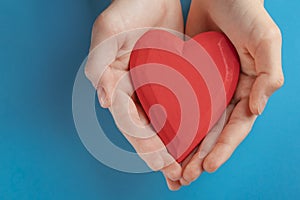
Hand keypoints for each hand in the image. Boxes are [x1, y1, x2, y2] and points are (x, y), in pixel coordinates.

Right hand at [84, 0, 184, 189]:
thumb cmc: (128, 9)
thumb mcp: (108, 32)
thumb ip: (99, 64)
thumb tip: (104, 100)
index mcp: (118, 84)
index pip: (129, 121)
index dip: (142, 143)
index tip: (159, 163)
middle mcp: (137, 90)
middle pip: (147, 129)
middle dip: (159, 154)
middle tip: (175, 175)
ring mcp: (156, 87)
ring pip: (164, 123)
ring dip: (174, 147)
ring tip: (186, 169)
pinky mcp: (175, 80)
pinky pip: (183, 106)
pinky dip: (188, 125)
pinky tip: (197, 141)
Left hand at [180, 0, 283, 184]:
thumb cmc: (246, 12)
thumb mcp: (266, 39)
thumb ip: (269, 74)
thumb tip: (258, 109)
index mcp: (247, 89)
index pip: (235, 127)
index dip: (222, 148)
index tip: (207, 167)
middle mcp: (226, 93)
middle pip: (213, 132)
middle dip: (200, 157)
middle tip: (184, 178)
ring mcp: (206, 88)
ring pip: (195, 125)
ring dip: (185, 148)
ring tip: (172, 168)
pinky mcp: (188, 78)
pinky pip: (180, 105)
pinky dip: (173, 123)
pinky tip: (163, 137)